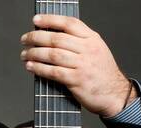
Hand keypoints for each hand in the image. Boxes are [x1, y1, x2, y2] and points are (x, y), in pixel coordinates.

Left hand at [20, 15, 136, 117]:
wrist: (115, 95)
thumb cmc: (102, 73)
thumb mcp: (96, 50)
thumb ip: (79, 42)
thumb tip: (50, 37)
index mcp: (92, 39)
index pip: (69, 23)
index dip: (50, 19)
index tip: (35, 20)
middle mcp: (88, 50)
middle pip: (57, 38)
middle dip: (36, 37)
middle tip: (25, 39)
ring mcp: (83, 65)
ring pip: (53, 54)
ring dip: (34, 53)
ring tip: (24, 54)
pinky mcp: (77, 81)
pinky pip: (54, 72)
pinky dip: (39, 68)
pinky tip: (31, 66)